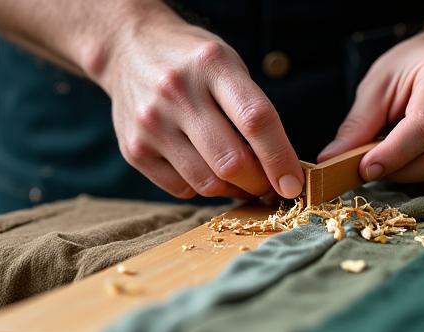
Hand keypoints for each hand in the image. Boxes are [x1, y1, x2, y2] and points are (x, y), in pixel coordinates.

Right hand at [96, 10, 303, 198]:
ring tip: (242, 179)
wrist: (129, 50)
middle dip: (259, 183)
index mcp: (212, 65)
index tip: (294, 184)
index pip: (256, 121)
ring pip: (208, 183)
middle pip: (232, 162)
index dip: (281, 159)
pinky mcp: (134, 149)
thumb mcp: (230, 66)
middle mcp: (177, 92)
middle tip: (269, 185)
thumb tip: (281, 170)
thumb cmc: (194, 63)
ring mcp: (151, 123)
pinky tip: (208, 170)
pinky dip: (204, 188)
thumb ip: (253, 112)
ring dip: (234, 190)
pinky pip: (182, 188)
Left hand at [318, 33, 423, 182]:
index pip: (423, 127)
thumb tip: (330, 161)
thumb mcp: (379, 84)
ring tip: (398, 159)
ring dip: (416, 176)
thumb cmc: (415, 67)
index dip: (393, 156)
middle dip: (400, 172)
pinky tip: (423, 158)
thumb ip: (357, 124)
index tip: (365, 170)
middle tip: (375, 169)